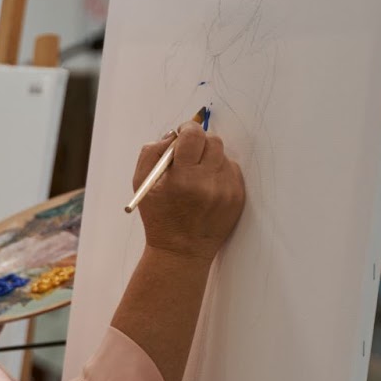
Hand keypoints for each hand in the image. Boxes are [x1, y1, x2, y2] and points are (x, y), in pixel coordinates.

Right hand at [132, 122, 245, 260]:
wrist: (181, 252)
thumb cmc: (159, 217)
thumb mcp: (142, 185)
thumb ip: (152, 153)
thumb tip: (172, 135)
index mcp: (182, 178)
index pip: (194, 135)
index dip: (188, 129)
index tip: (184, 132)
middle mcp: (207, 183)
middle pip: (213, 141)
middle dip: (200, 143)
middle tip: (190, 153)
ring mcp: (226, 191)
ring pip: (223, 156)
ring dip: (209, 159)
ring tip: (197, 176)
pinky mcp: (238, 198)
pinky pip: (232, 171)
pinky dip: (219, 173)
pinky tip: (207, 189)